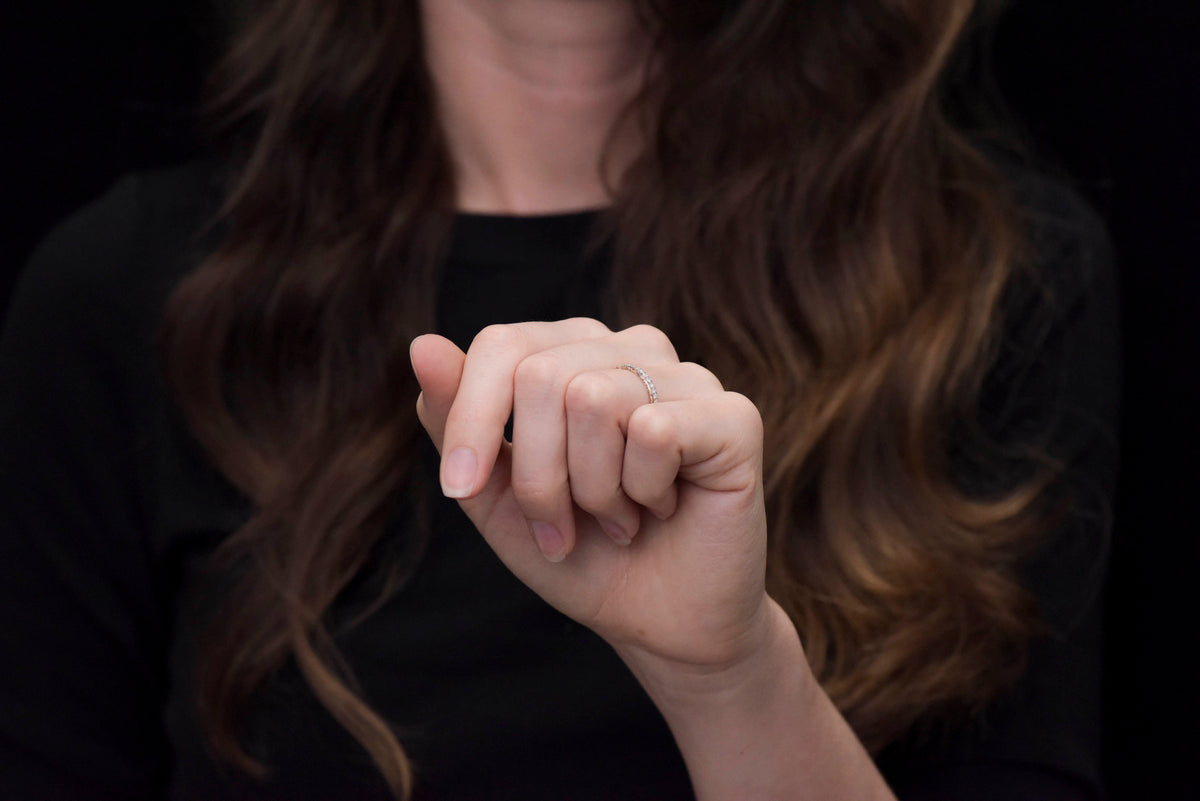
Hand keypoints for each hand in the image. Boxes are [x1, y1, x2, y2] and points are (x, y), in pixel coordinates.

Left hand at [410, 319, 771, 672]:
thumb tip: (422, 345)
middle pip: (541, 375)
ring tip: (618, 518)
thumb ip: (458, 421)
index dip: (472, 420)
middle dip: (537, 476)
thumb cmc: (581, 552)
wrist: (657, 622)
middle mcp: (632, 349)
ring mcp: (688, 377)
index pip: (502, 343)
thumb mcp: (496, 494)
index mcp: (575, 353)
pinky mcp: (734, 416)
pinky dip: (642, 491)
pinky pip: (654, 430)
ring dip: (591, 490)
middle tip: (561, 528)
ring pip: (594, 399)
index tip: (461, 488)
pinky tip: (663, 509)